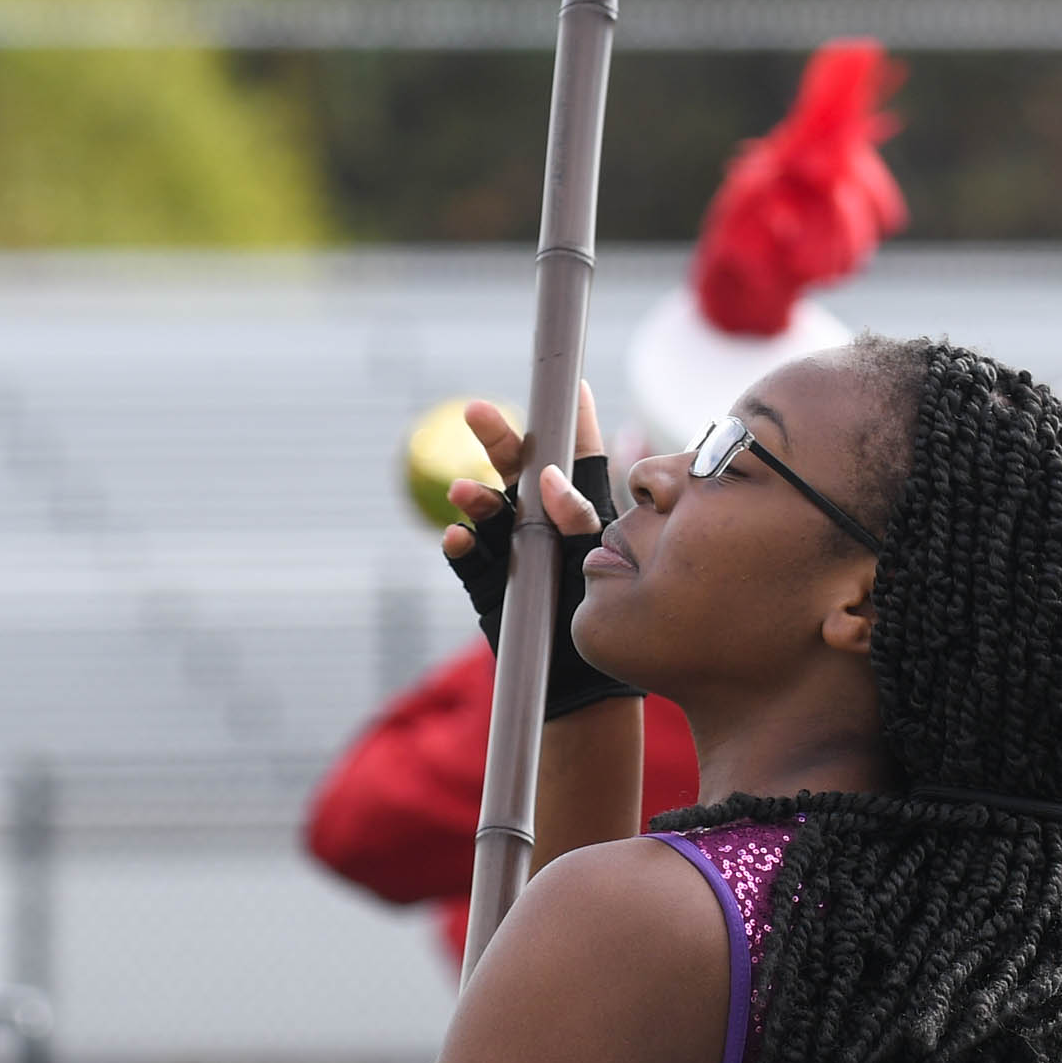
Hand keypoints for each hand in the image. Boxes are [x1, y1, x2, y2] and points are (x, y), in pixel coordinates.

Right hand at [442, 382, 640, 720]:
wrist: (578, 680)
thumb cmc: (601, 613)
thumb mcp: (598, 558)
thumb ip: (578, 517)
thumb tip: (547, 479)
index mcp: (578, 506)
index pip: (576, 453)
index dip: (571, 417)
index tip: (566, 382)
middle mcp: (539, 518)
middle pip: (517, 468)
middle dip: (497, 437)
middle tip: (477, 411)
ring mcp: (509, 548)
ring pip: (487, 509)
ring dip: (474, 495)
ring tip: (465, 491)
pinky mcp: (487, 580)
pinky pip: (469, 557)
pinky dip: (461, 545)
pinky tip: (459, 538)